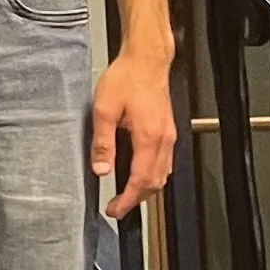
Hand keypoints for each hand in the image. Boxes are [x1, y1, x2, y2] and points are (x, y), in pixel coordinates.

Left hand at [91, 39, 178, 219]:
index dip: (128, 200)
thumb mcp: (104, 109)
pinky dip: (153, 175)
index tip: (115, 210)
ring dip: (146, 189)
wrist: (146, 59)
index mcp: (148, 137)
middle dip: (137, 199)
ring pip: (163, 174)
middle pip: (155, 182)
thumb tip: (101, 169)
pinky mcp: (168, 129)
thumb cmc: (126, 78)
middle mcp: (163, 139)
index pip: (141, 180)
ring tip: (127, 195)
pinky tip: (140, 174)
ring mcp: (168, 135)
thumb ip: (102, 142)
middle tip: (118, 208)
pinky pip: (165, 161)